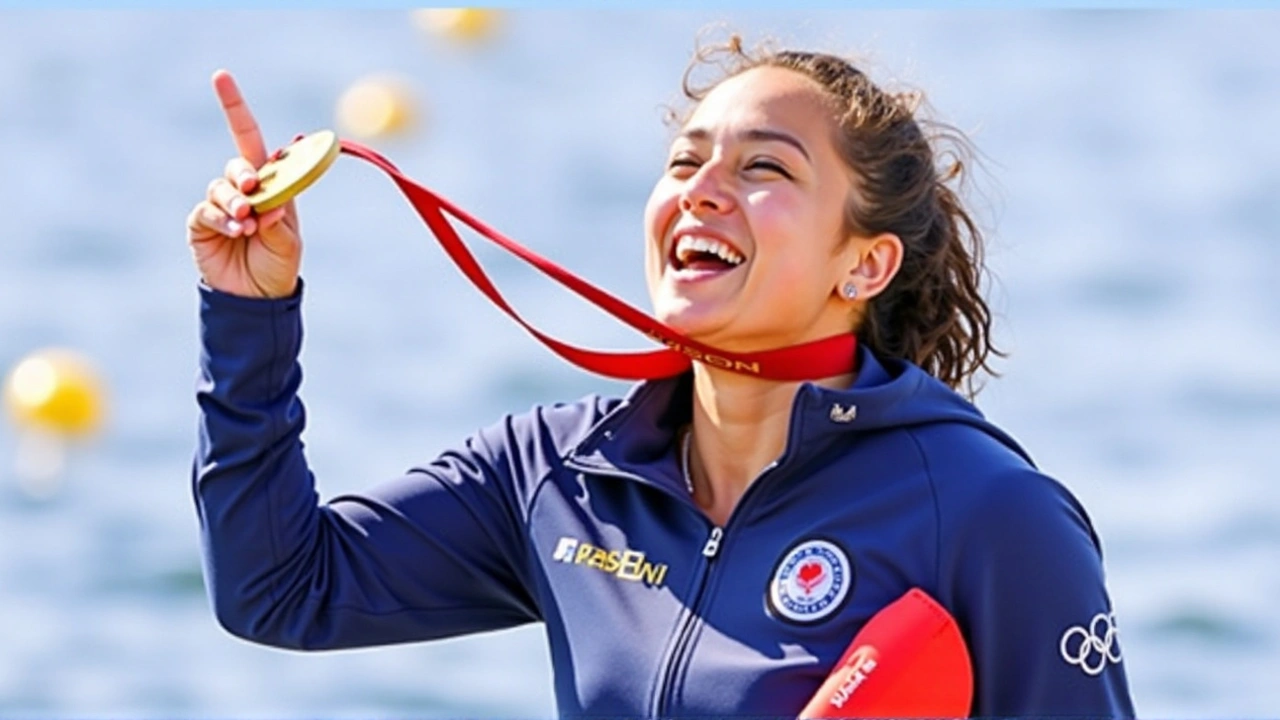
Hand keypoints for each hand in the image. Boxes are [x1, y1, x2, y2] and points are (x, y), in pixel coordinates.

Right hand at [186, 69, 301, 298]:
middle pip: (238, 162)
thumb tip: (270, 198)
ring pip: (221, 187)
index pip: (251, 138)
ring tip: (247, 225)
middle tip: (253, 190)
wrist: (255, 299)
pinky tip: (237, 233)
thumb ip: (279, 218)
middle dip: (245, 173)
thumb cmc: (278, 267)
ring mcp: (220, 205)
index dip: (234, 107)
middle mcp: (244, 189)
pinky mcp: (201, 223)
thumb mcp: (288, 242)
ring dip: (235, 204)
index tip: (220, 77)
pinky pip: (206, 211)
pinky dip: (222, 220)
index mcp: (271, 185)